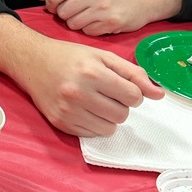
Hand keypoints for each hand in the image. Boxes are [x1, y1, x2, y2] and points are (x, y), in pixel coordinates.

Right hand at [0, 14, 162, 137]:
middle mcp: (79, 93)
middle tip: (107, 93)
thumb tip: (159, 94)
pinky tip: (83, 108)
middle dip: (120, 105)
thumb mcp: (102, 56)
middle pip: (122, 114)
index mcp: (92, 73)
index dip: (133, 92)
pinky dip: (93, 123)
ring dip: (108, 117)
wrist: (32, 62)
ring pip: (109, 128)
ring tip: (95, 101)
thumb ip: (133, 73)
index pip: (133, 96)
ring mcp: (68, 111)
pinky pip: (92, 134)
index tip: (122, 86)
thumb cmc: (70, 56)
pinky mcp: (60, 123)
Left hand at [37, 0, 182, 35]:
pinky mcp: (111, 23)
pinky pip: (88, 32)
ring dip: (77, 23)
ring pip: (73, 24)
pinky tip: (99, 22)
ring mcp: (102, 9)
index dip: (52, 4)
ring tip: (89, 16)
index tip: (57, 6)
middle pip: (62, 12)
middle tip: (77, 11)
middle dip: (66, 14)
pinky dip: (91, 29)